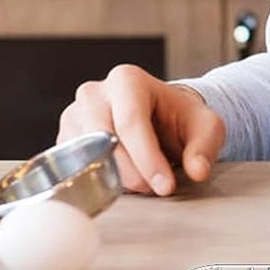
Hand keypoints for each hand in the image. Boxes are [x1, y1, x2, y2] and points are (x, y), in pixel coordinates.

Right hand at [58, 64, 225, 195]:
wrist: (159, 117)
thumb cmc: (181, 119)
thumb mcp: (205, 126)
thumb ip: (204, 147)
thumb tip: (198, 171)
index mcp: (127, 80)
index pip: (131, 122)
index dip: (147, 159)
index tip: (164, 186)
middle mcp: (94, 94)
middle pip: (103, 139)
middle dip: (131, 172)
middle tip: (155, 190)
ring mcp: (73, 116)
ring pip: (85, 156)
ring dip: (114, 178)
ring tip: (143, 184)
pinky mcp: (64, 140)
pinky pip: (73, 167)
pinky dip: (96, 181)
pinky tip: (120, 184)